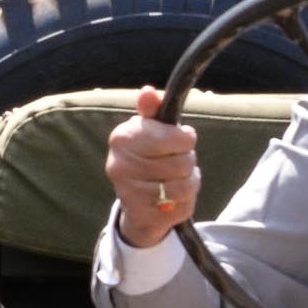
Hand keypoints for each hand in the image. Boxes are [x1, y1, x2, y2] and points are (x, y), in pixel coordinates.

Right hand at [106, 85, 201, 249]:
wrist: (137, 201)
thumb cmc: (148, 156)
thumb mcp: (150, 129)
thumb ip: (152, 110)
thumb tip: (148, 92)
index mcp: (121, 138)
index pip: (173, 137)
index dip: (185, 138)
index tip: (182, 139)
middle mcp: (119, 165)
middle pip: (182, 161)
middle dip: (187, 160)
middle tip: (176, 161)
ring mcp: (129, 193)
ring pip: (185, 184)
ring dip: (189, 180)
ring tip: (177, 178)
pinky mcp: (143, 215)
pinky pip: (183, 204)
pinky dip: (186, 200)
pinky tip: (173, 196)